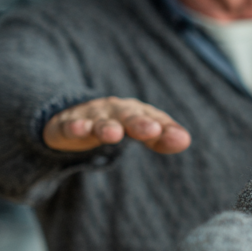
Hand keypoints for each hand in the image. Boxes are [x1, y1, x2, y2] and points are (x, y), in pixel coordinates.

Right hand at [44, 96, 190, 153]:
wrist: (75, 115)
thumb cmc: (119, 122)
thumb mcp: (142, 130)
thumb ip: (163, 138)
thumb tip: (184, 140)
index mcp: (137, 111)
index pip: (155, 119)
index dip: (166, 128)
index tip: (179, 139)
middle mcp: (115, 110)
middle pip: (128, 115)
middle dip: (139, 122)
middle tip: (152, 130)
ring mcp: (91, 116)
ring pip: (99, 121)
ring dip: (106, 126)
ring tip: (113, 133)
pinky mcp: (67, 125)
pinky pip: (70, 126)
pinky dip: (74, 127)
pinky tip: (78, 129)